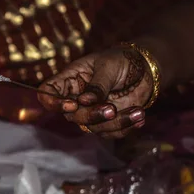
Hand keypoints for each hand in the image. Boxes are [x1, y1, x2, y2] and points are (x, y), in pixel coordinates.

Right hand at [38, 46, 153, 138]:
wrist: (145, 68)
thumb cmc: (121, 60)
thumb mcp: (108, 66)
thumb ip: (97, 85)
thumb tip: (84, 101)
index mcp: (70, 79)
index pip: (48, 92)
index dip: (53, 102)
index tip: (72, 105)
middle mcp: (76, 97)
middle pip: (72, 115)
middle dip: (92, 115)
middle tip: (112, 108)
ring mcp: (91, 111)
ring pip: (93, 127)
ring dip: (116, 123)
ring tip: (138, 111)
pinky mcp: (107, 122)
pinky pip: (110, 133)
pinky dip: (126, 127)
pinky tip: (139, 116)